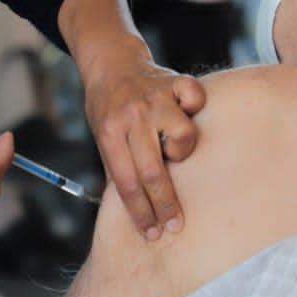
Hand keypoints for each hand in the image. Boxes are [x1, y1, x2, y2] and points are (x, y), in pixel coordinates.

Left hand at [83, 44, 206, 239]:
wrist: (111, 63)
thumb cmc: (107, 108)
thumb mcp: (101, 137)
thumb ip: (117, 168)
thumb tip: (135, 212)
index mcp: (109, 133)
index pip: (126, 183)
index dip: (140, 213)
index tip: (152, 233)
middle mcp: (132, 116)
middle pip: (152, 171)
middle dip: (165, 204)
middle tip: (174, 224)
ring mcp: (155, 97)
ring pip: (182, 136)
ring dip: (180, 150)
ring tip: (170, 147)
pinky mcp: (174, 81)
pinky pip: (195, 97)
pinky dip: (194, 107)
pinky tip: (186, 113)